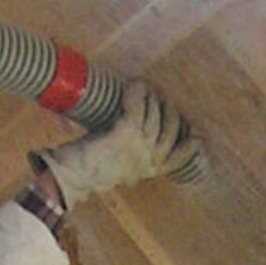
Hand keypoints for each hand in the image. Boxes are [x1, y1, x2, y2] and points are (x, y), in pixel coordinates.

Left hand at [29, 81, 204, 206]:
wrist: (69, 179)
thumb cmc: (87, 172)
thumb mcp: (116, 166)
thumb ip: (129, 155)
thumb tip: (131, 134)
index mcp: (148, 171)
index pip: (177, 159)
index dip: (189, 148)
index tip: (197, 138)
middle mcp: (148, 161)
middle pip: (170, 130)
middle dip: (169, 112)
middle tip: (162, 99)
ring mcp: (138, 147)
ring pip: (154, 115)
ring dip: (152, 98)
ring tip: (146, 88)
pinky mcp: (125, 133)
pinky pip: (137, 107)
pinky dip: (137, 93)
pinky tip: (135, 85)